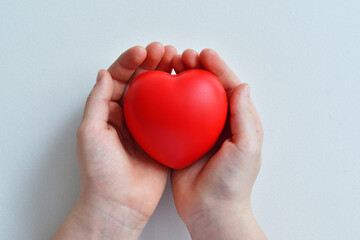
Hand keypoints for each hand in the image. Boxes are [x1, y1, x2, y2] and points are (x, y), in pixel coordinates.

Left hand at [53, 42, 176, 238]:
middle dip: (151, 63)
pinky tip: (186, 88)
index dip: (129, 62)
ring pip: (158, 94)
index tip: (143, 51)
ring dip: (166, 75)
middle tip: (164, 51)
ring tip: (177, 61)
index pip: (118, 78)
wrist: (119, 203)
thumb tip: (103, 73)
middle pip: (140, 82)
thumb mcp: (90, 133)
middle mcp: (128, 115)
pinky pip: (172, 114)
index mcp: (108, 111)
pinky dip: (179, 99)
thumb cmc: (100, 172)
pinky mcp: (162, 138)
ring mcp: (147, 126)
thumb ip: (97, 101)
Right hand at [171, 49, 265, 238]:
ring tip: (171, 66)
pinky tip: (159, 92)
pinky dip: (167, 102)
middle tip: (184, 57)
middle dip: (197, 69)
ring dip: (181, 80)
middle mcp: (218, 123)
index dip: (218, 68)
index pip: (229, 87)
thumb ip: (244, 117)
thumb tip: (242, 85)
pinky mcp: (182, 141)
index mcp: (238, 122)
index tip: (204, 55)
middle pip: (207, 88)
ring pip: (189, 99)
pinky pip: (174, 117)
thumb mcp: (246, 149)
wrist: (211, 211)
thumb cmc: (232, 184)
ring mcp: (199, 131)